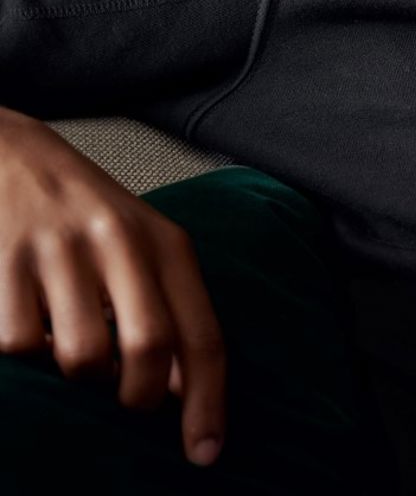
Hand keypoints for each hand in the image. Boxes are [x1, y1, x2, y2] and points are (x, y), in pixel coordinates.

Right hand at [0, 107, 225, 465]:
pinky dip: (24, 347)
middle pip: (147, 349)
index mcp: (167, 243)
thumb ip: (172, 310)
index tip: (207, 452)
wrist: (12, 150)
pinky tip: (26, 312)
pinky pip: (19, 343)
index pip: (203, 336)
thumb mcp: (144, 248)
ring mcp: (60, 250)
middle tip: (128, 399)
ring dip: (76, 370)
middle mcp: (121, 241)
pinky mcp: (5, 261)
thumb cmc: (88, 213)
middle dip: (139, 395)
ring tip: (71, 336)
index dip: (208, 402)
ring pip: (80, 357)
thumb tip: (185, 390)